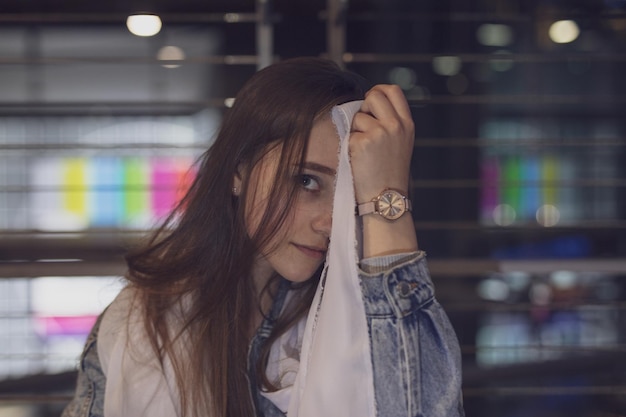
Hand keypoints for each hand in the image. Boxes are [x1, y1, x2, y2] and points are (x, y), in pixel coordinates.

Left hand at [350, 84, 414, 203]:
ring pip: (358, 116)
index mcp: (407, 124)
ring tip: (365, 150)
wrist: (386, 198)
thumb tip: (369, 104)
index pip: (393, 91)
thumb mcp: (401, 142)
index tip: (370, 100)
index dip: (379, 91)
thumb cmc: (390, 173)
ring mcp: (379, 133)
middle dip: (364, 107)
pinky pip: (349, 134)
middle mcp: (395, 125)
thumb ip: (392, 122)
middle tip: (363, 125)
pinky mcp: (362, 143)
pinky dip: (350, 145)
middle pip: (374, 96)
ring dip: (356, 130)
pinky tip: (359, 159)